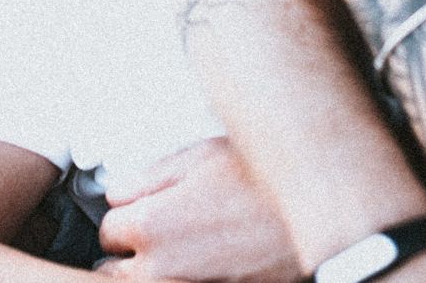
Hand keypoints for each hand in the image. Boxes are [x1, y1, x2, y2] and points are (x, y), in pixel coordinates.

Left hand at [93, 138, 300, 282]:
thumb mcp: (201, 156)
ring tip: (187, 247)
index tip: (140, 210)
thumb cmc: (265, 181)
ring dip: (156, 269)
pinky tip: (210, 259)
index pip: (108, 229)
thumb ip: (149, 176)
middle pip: (116, 270)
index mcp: (151, 226)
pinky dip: (188, 278)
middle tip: (161, 231)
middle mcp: (162, 269)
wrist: (317, 212)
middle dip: (133, 250)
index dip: (127, 215)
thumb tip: (120, 191)